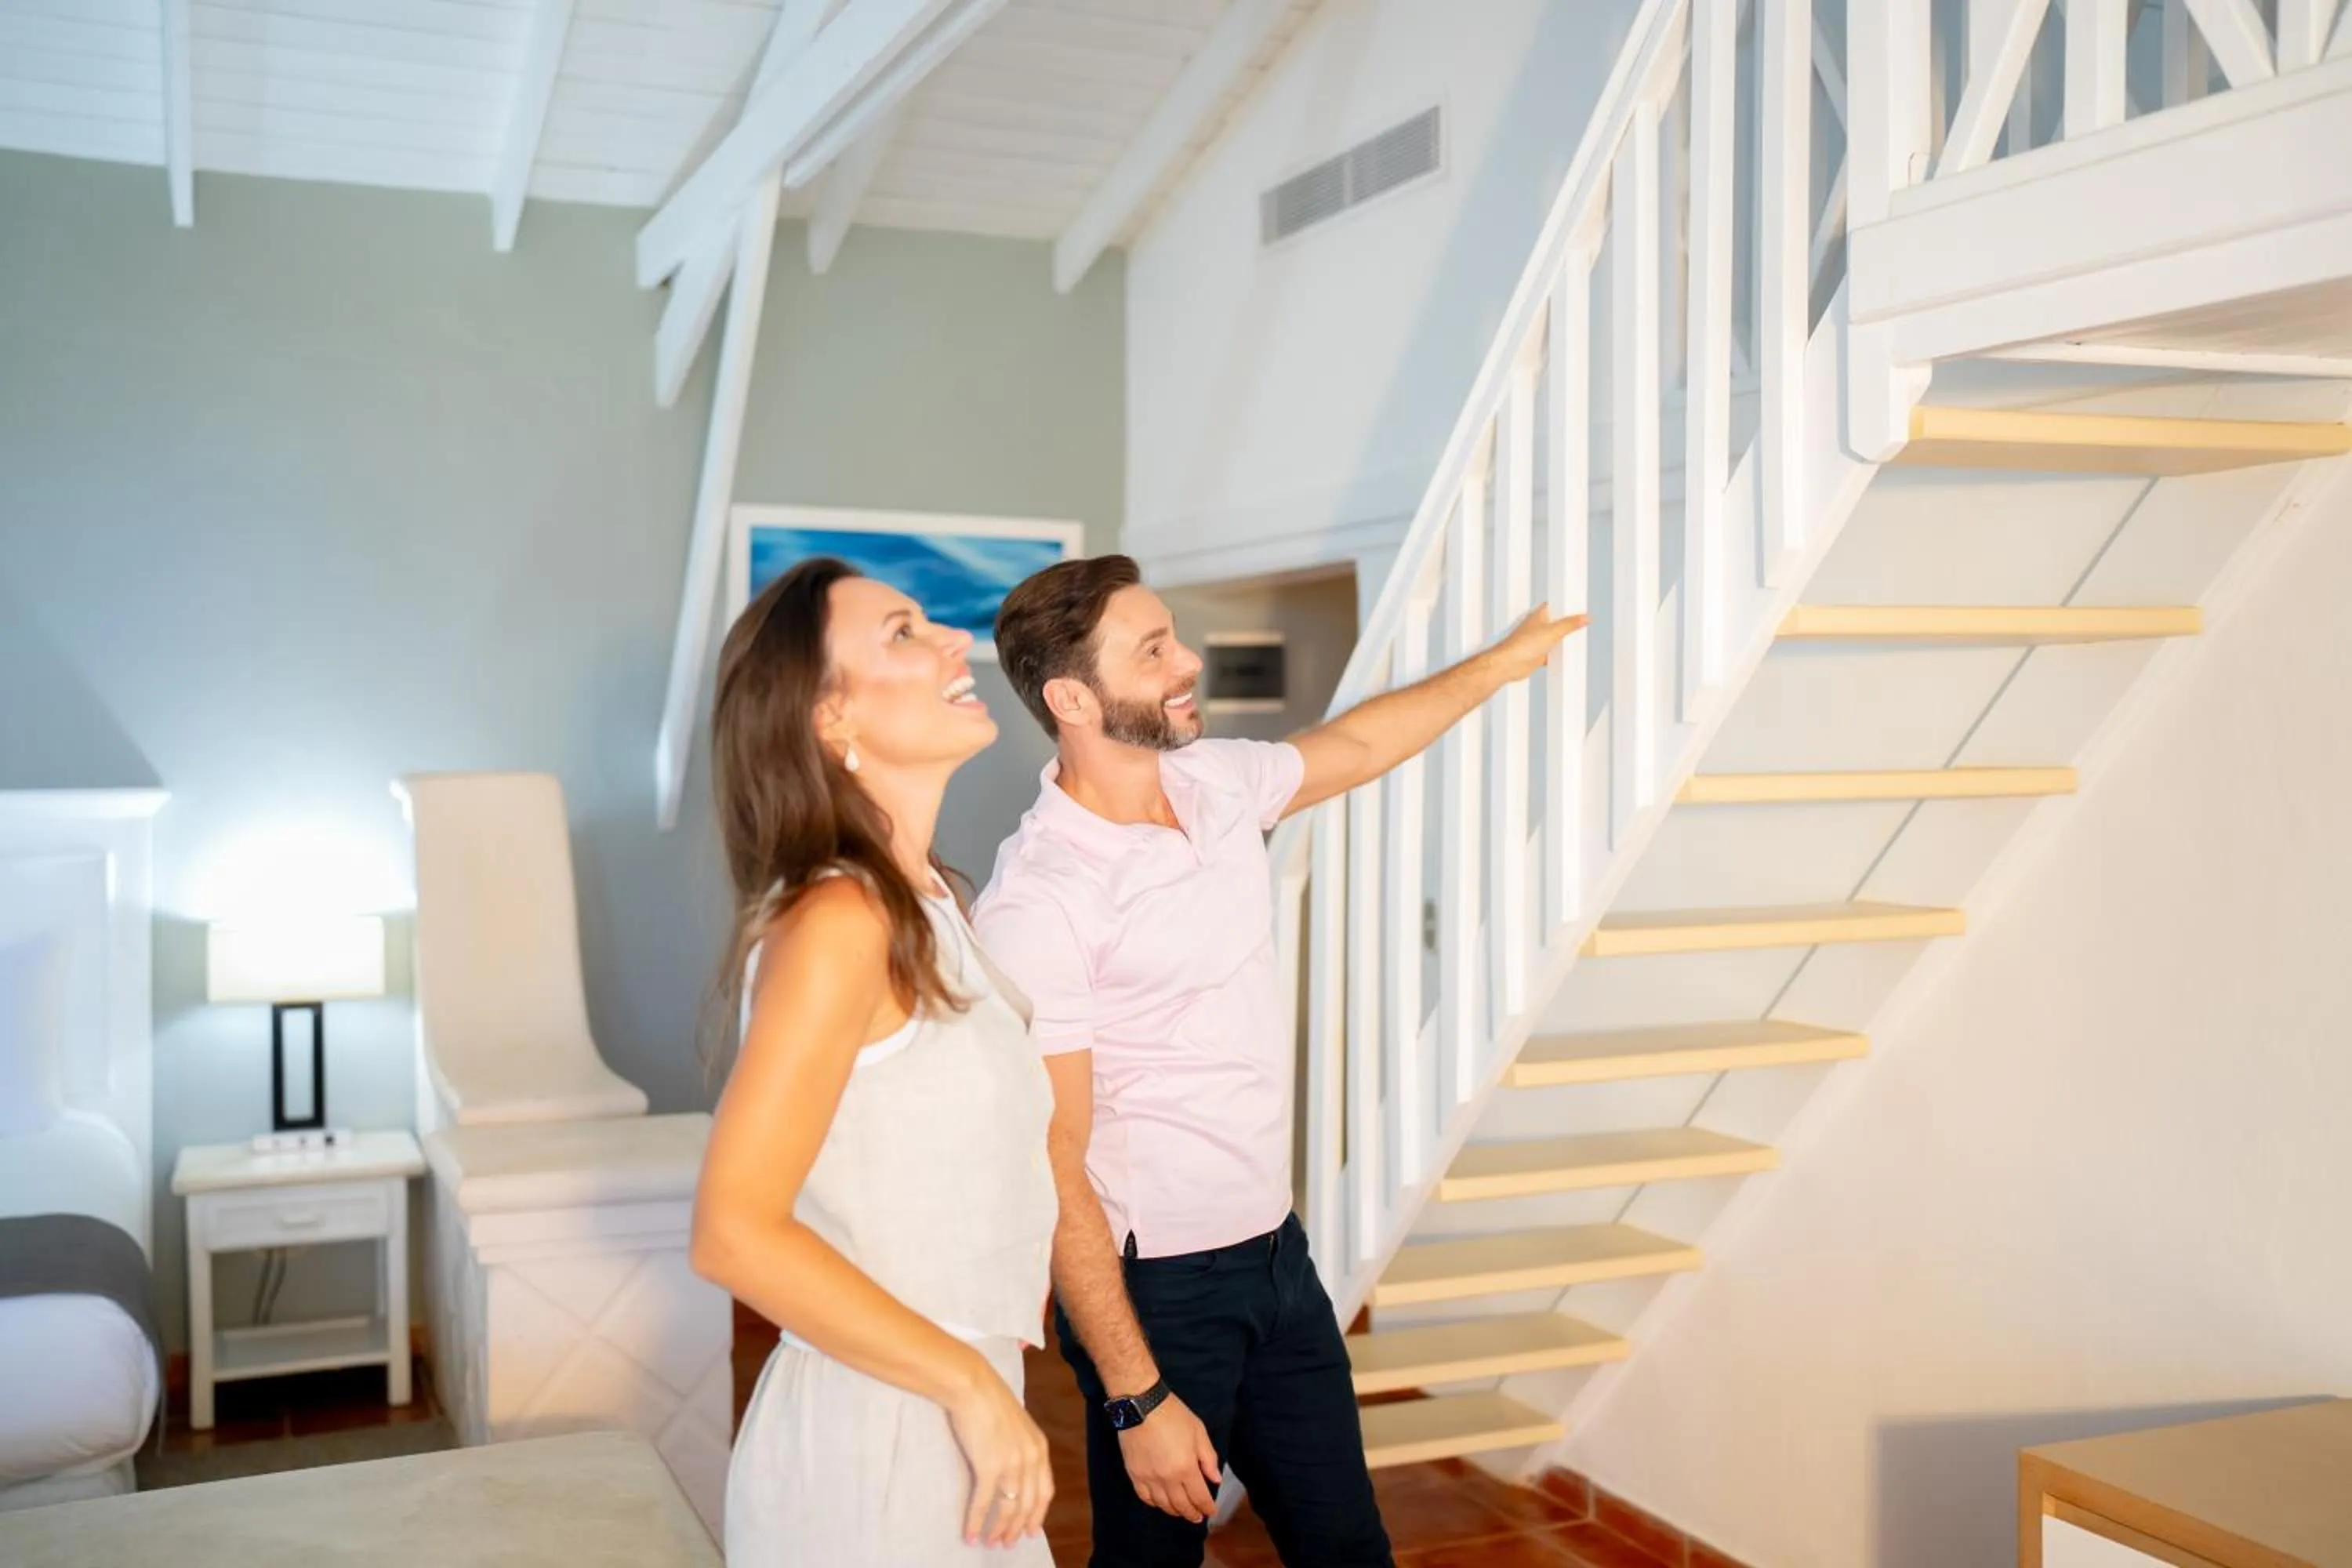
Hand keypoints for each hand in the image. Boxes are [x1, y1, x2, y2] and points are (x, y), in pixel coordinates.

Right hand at [945, 1365, 1054, 1547]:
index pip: (1045, 1491)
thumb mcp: (1018, 1425)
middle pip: (1029, 1505)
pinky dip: (977, 1522)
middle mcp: (1030, 1460)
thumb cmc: (991, 1401)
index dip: (1038, 1514)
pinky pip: (984, 1503)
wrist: (973, 1387)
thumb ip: (1022, 1447)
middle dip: (1018, 1528)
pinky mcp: (988, 1467)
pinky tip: (971, 1535)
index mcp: (1040, 1448)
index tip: (1032, 1530)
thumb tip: (1016, 1469)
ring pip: (1009, 1509)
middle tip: (1008, 1543)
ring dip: (999, 1530)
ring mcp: (1011, 1464)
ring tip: (990, 1543)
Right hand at [1117, 1392, 1221, 1521]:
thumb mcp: (1198, 1432)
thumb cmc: (1173, 1415)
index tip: (1211, 1511)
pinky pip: (1144, 1497)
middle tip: (1198, 1517)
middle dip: (1192, 1513)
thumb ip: (1208, 1459)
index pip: (1199, 1497)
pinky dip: (1154, 1503)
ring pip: (1163, 1504)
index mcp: (1186, 1468)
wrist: (1141, 1405)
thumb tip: (1215, 1480)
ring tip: (1181, 1511)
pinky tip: (1160, 1502)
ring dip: (1175, 1511)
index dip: (1207, 1507)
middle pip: (1182, 1505)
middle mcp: (1167, 1479)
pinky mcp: (1134, 1474)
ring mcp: (1149, 1478)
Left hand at [1487, 605, 1589, 681]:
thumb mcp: (1553, 631)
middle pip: (1558, 623)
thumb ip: (1570, 624)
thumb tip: (1585, 617)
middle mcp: (1538, 626)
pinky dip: (1559, 655)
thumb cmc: (1523, 645)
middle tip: (1584, 625)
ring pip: (1555, 639)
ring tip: (1579, 640)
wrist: (1509, 664)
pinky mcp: (1537, 655)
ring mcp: (1537, 641)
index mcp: (1539, 615)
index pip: (1556, 606)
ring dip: (1564, 641)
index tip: (1581, 607)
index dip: (1567, 607)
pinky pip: (1552, 654)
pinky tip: (1567, 657)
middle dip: (1569, 626)